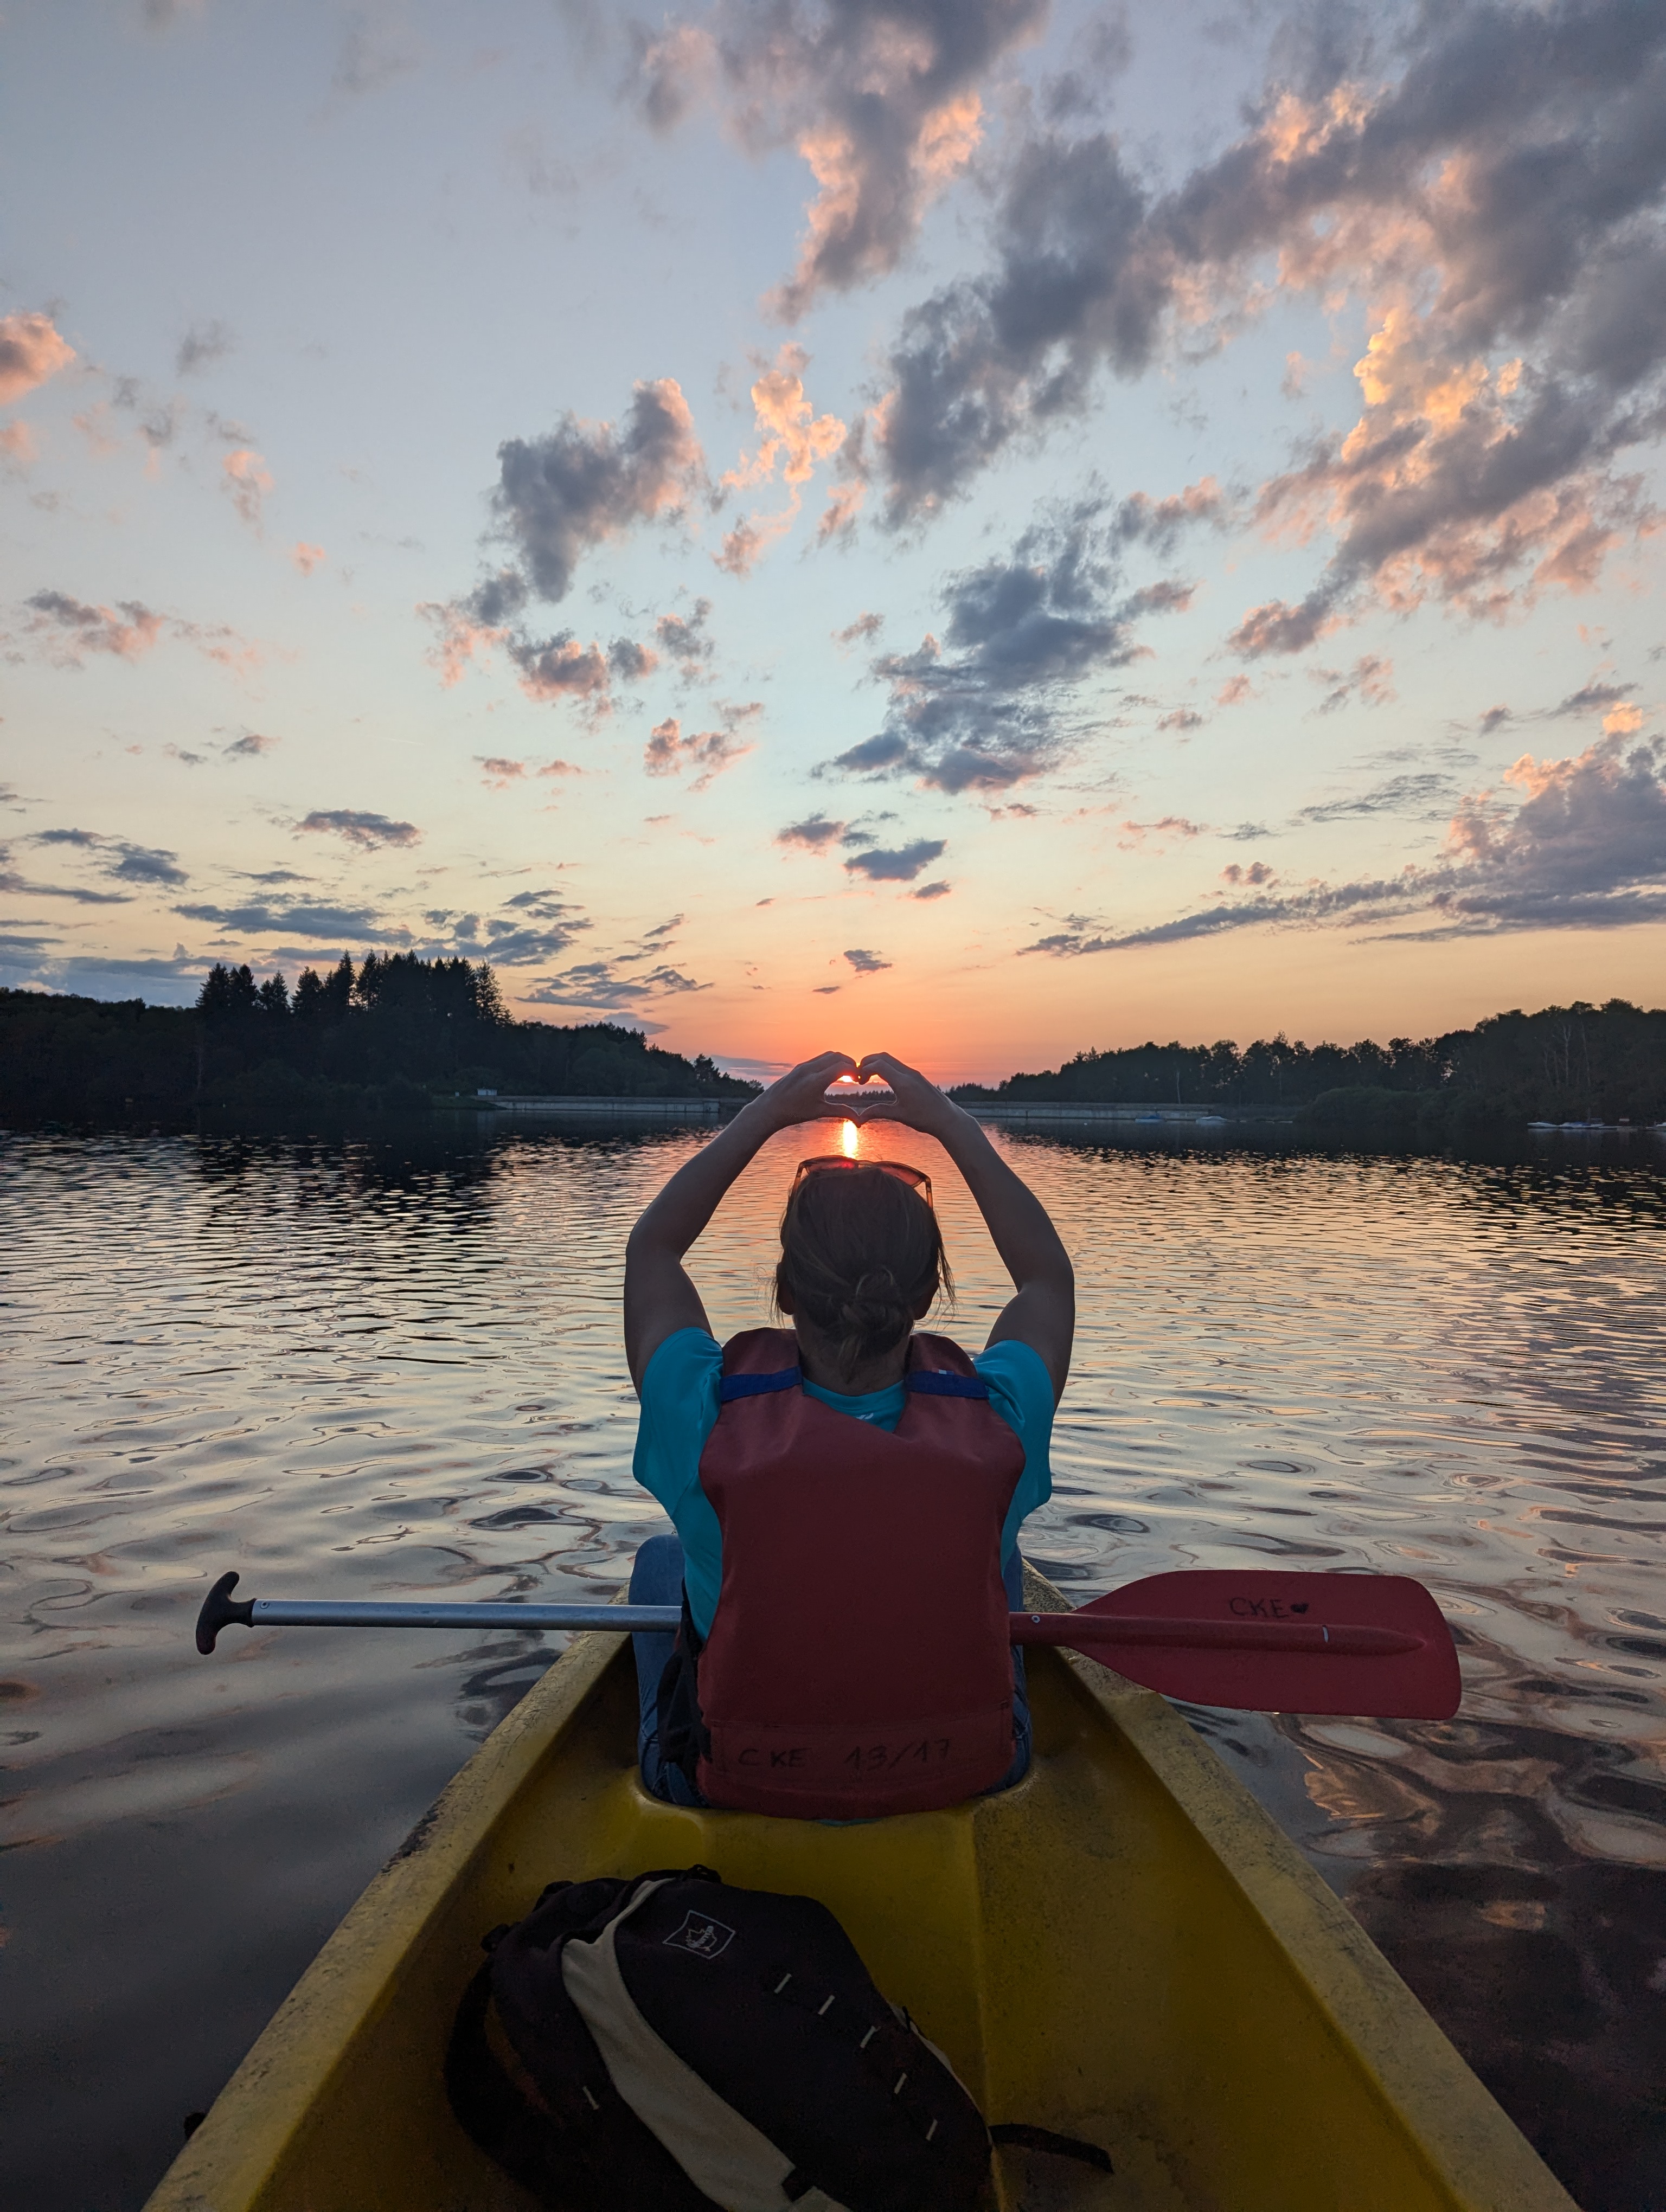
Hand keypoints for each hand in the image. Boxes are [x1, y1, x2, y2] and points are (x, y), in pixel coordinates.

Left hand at [751, 1050, 858, 1132]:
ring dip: (840, 1060)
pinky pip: (819, 1058)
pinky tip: (832, 1073)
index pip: (842, 1066)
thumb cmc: (794, 1112)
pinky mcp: (799, 1067)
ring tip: (846, 1073)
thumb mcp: (819, 1112)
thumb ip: (841, 1112)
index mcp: (816, 1081)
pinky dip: (830, 1062)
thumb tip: (859, 1121)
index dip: (855, 1071)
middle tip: (856, 1074)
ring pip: (828, 1055)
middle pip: (837, 1056)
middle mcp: (810, 1069)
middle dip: (850, 1063)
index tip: (860, 1080)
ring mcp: (803, 1066)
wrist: (770, 1109)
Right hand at [847, 1051, 961, 1139]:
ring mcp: (914, 1073)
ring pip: (890, 1059)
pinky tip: (882, 1079)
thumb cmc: (925, 1119)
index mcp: (903, 1082)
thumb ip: (878, 1112)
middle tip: (859, 1075)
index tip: (859, 1082)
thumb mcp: (899, 1115)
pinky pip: (898, 1065)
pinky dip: (886, 1067)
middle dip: (867, 1062)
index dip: (864, 1070)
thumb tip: (859, 1118)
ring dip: (876, 1064)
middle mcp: (909, 1073)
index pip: (878, 1065)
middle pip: (883, 1057)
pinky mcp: (917, 1076)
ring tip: (868, 1077)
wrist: (947, 1118)